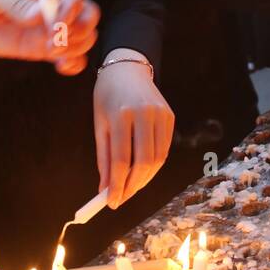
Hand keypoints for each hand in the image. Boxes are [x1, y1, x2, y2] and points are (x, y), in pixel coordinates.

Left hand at [0, 0, 99, 73]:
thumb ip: (13, 1)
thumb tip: (39, 16)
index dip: (72, 4)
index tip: (56, 22)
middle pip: (87, 11)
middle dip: (78, 27)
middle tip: (54, 39)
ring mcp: (46, 24)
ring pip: (82, 34)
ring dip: (76, 46)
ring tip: (51, 51)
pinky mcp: (38, 45)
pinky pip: (67, 54)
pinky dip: (73, 62)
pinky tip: (62, 67)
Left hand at [93, 56, 174, 206]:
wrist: (127, 68)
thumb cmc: (107, 96)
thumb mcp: (99, 124)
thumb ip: (104, 157)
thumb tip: (105, 189)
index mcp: (121, 114)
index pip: (121, 159)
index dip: (117, 185)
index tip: (111, 202)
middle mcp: (144, 114)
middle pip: (143, 162)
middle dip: (132, 186)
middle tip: (121, 198)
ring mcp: (160, 114)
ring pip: (157, 159)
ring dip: (144, 179)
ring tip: (130, 188)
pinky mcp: (170, 116)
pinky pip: (164, 149)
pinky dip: (154, 165)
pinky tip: (142, 172)